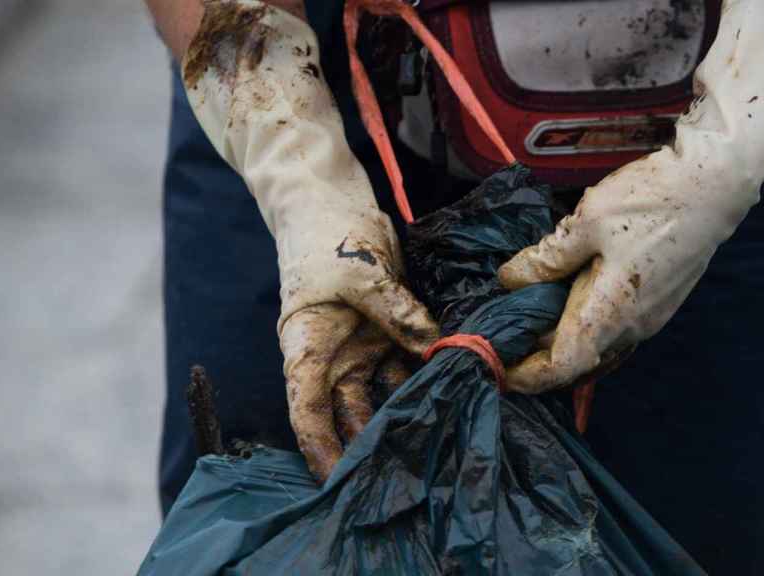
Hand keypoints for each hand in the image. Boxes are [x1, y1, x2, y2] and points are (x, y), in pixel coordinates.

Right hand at [279, 208, 436, 481]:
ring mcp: (361, 347)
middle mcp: (333, 359)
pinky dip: (428, 379)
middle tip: (409, 476)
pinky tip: (457, 396)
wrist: (328, 201)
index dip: (322, 451)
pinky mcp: (388, 332)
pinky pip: (408, 364)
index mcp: (307, 349)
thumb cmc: (326, 236)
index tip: (341, 485)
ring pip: (384, 395)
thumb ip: (398, 313)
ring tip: (440, 444)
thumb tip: (436, 347)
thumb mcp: (360, 274)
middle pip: (349, 414)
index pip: (307, 413)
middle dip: (374, 445)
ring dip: (408, 416)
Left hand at [497, 0, 763, 393]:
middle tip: (501, 337)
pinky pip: (611, 329)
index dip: (525, 376)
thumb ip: (547, 257)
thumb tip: (510, 280)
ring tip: (525, 319)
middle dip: (535, 356)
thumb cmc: (651, 200)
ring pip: (595, 346)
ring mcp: (648, 318)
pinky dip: (581, 325)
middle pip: (575, 360)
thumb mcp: (587, 221)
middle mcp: (631, 328)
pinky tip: (563, 300)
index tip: (497, 368)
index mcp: (610, 314)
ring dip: (560, 341)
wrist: (715, 184)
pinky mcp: (658, 303)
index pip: (561, 367)